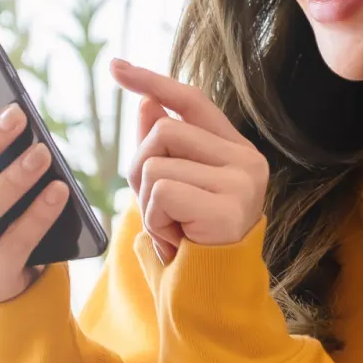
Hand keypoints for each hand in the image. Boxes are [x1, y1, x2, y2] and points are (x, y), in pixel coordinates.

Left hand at [109, 58, 266, 265]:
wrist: (211, 296)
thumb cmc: (190, 239)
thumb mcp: (169, 187)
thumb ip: (161, 146)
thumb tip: (148, 100)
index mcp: (236, 149)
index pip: (191, 99)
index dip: (152, 81)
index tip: (115, 66)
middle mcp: (247, 159)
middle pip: (163, 130)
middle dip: (141, 168)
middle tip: (157, 207)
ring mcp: (243, 181)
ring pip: (157, 161)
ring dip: (148, 201)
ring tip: (172, 226)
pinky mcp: (229, 206)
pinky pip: (162, 191)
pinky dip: (154, 219)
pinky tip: (176, 238)